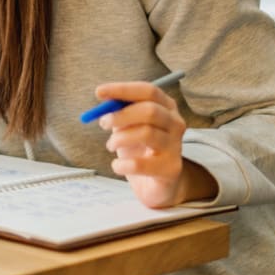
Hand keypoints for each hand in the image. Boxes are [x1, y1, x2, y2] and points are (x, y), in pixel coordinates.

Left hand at [92, 81, 215, 207]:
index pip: (148, 91)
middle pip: (150, 110)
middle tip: (103, 123)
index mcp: (166, 107)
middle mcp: (176, 124)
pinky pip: (141, 164)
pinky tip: (118, 165)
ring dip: (120, 139)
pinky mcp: (171, 169)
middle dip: (121, 115)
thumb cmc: (141, 149)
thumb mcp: (129, 126)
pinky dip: (122, 164)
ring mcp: (176, 147)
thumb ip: (119, 111)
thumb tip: (104, 98)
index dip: (123, 90)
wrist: (157, 184)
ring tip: (111, 145)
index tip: (99, 92)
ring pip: (147, 134)